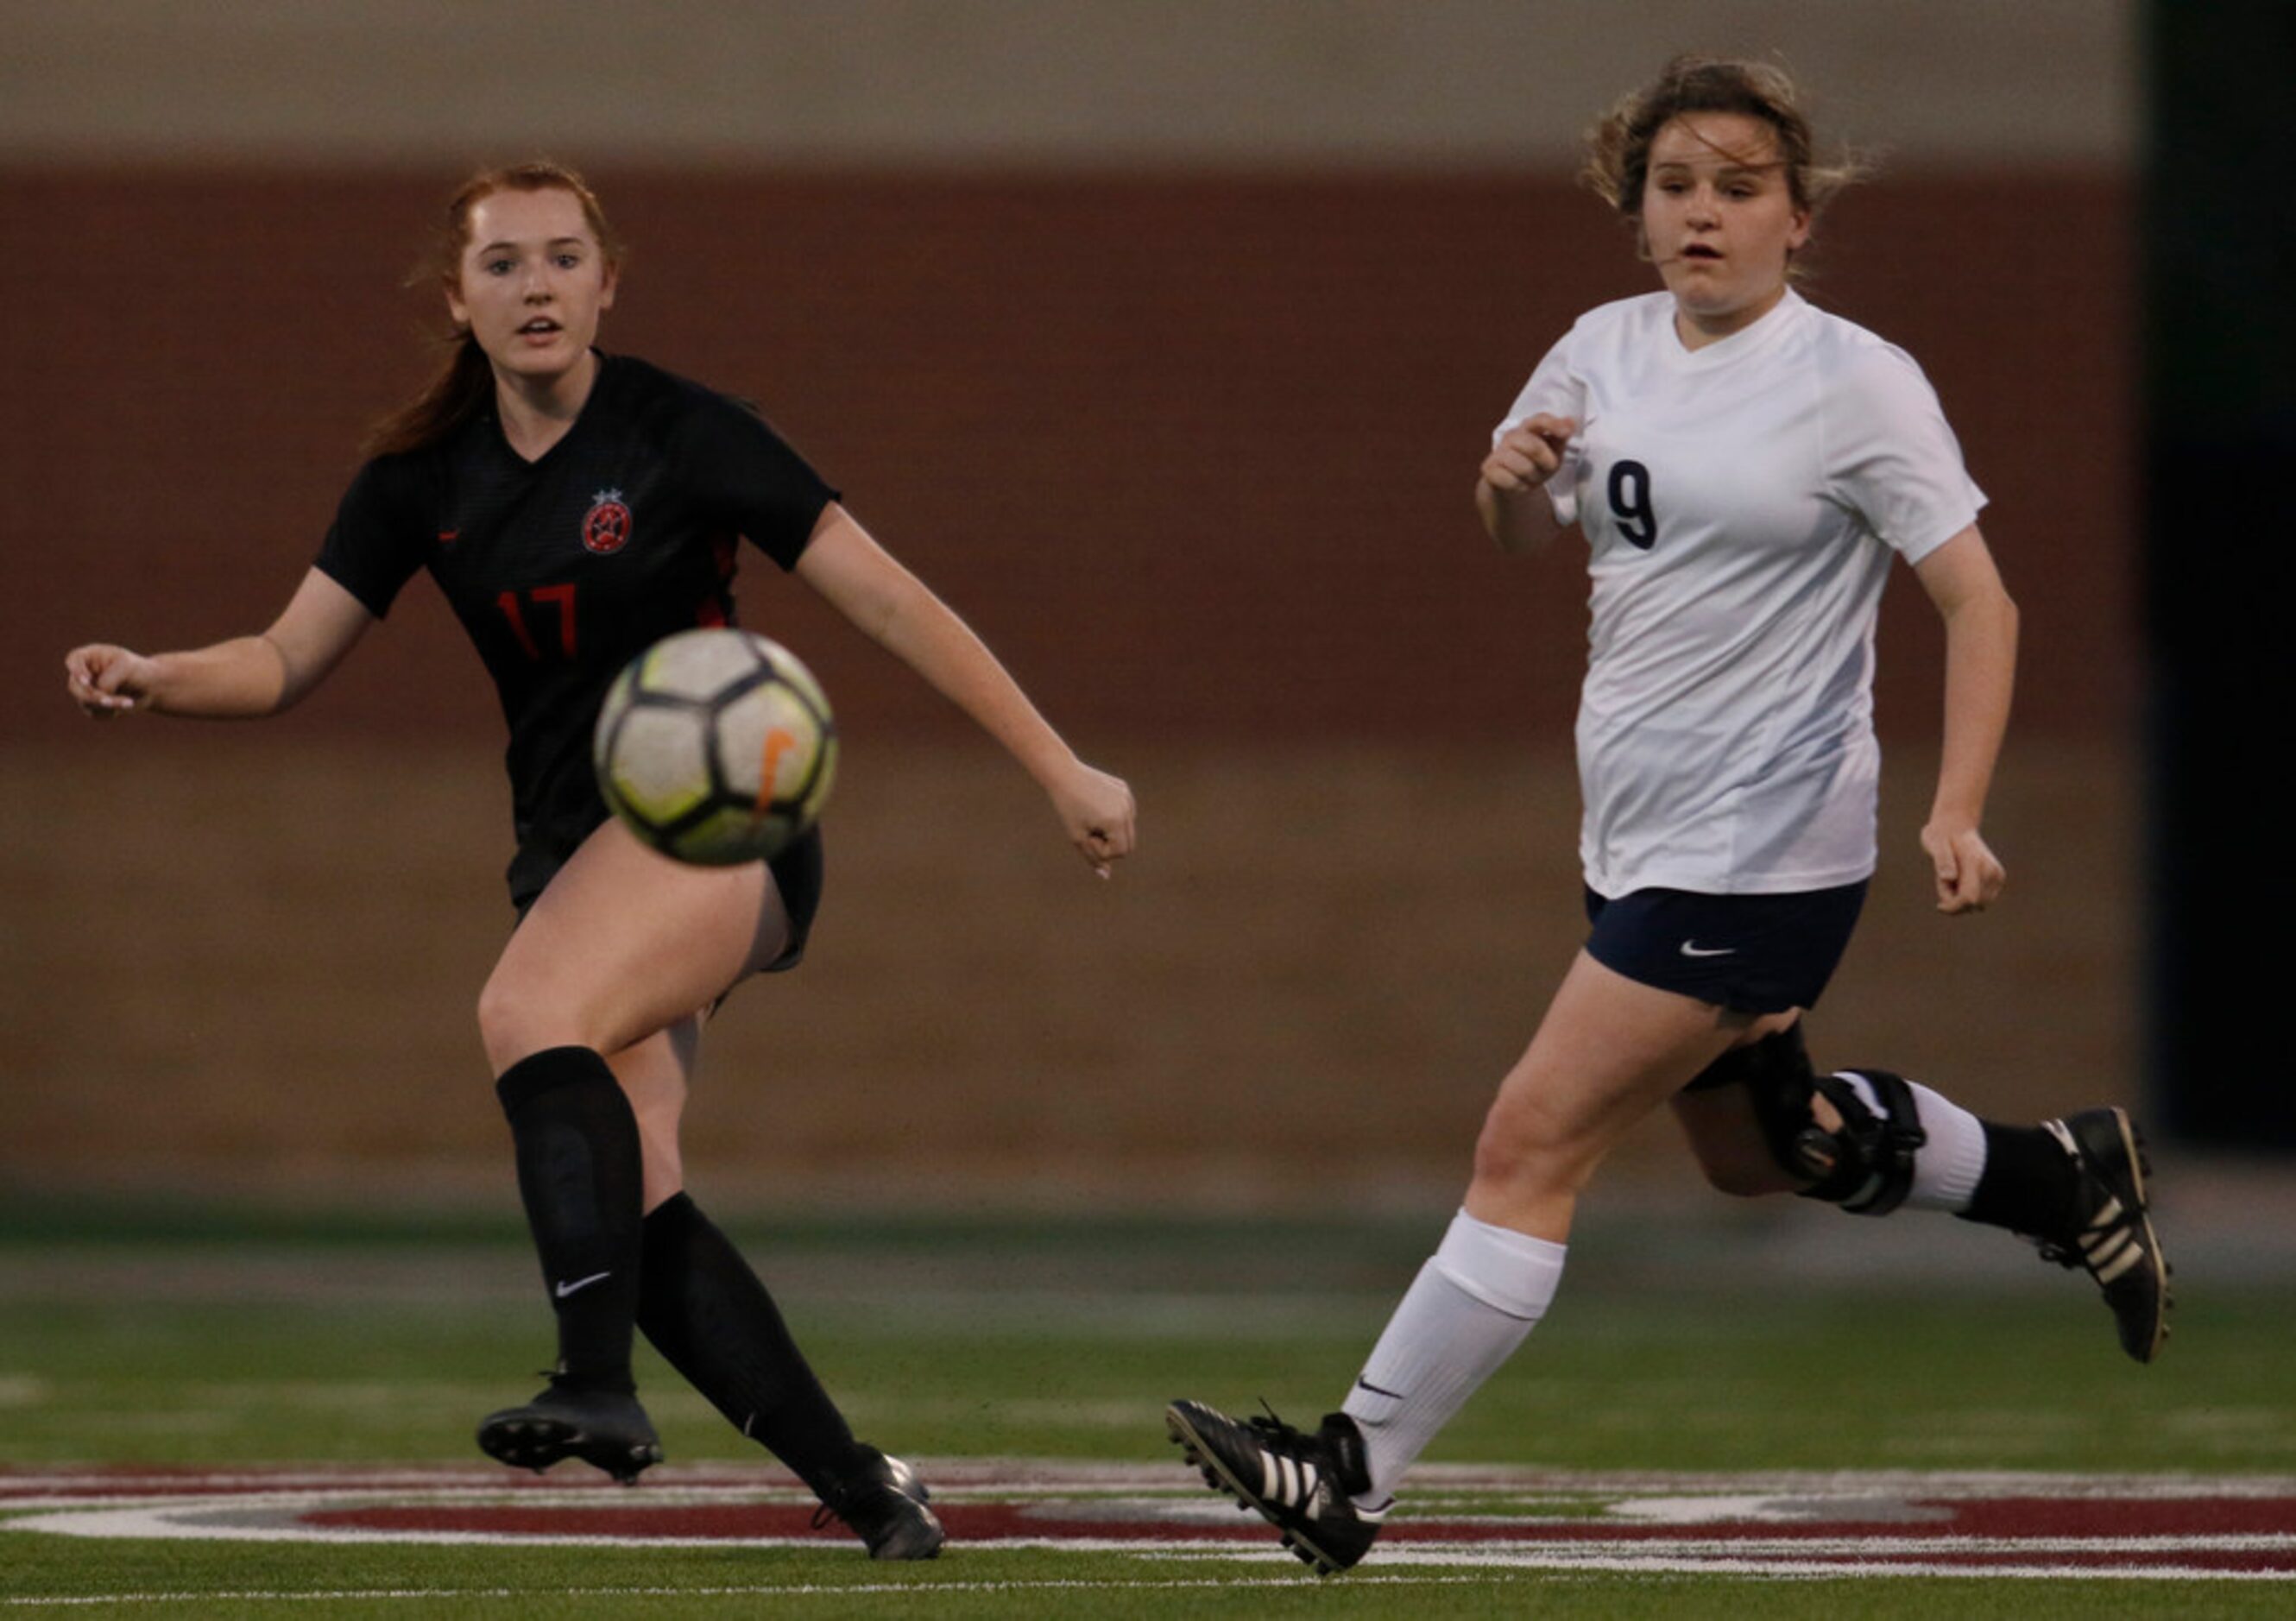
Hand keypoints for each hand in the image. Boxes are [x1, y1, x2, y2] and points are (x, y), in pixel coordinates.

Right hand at [64, 644, 159, 717]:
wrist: (151, 687)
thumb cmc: (138, 670)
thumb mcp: (126, 668)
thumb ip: (108, 681)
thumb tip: (98, 697)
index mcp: (90, 657)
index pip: (73, 660)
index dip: (76, 670)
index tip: (87, 680)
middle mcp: (84, 673)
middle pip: (75, 686)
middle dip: (94, 696)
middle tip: (111, 702)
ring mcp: (86, 690)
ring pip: (85, 702)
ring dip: (108, 705)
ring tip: (129, 702)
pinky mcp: (93, 706)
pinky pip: (95, 713)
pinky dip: (111, 711)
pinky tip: (126, 704)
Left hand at [1051, 761, 1135, 878]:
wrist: (1063, 774)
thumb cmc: (1067, 808)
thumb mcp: (1077, 837)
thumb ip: (1093, 858)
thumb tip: (1106, 876)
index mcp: (1116, 821)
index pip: (1121, 852)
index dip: (1102, 851)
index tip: (1087, 837)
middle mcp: (1127, 809)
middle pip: (1129, 843)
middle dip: (1110, 843)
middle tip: (1090, 830)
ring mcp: (1127, 798)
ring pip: (1128, 828)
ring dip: (1112, 830)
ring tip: (1092, 817)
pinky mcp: (1125, 790)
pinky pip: (1125, 812)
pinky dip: (1114, 816)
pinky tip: (1096, 805)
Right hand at [1479, 414, 1577, 497]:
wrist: (1511, 484)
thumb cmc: (1537, 464)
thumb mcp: (1554, 451)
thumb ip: (1561, 436)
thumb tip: (1571, 422)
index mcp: (1529, 427)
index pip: (1539, 420)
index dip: (1552, 424)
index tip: (1566, 434)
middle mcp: (1512, 436)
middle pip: (1535, 447)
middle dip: (1546, 464)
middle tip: (1547, 470)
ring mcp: (1498, 451)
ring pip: (1524, 468)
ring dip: (1533, 478)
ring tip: (1531, 478)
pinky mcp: (1488, 468)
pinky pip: (1511, 481)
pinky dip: (1520, 487)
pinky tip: (1518, 485)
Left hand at [1921, 818, 2005, 913]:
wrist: (1956, 826)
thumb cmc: (1940, 836)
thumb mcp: (1934, 843)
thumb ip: (1942, 861)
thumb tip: (1949, 877)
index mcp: (1974, 863)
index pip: (1968, 898)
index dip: (1953, 907)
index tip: (1939, 906)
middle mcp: (1990, 870)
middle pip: (1974, 905)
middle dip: (1955, 901)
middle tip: (1944, 882)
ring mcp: (1997, 875)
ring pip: (1978, 905)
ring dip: (1961, 898)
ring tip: (1953, 878)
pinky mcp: (1998, 879)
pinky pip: (1982, 900)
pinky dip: (1969, 895)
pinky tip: (1961, 880)